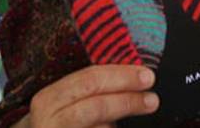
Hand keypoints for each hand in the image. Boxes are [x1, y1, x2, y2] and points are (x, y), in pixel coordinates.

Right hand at [18, 65, 157, 127]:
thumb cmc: (55, 121)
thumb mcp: (64, 101)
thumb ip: (90, 90)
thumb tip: (132, 78)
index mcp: (49, 98)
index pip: (89, 79)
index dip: (121, 76)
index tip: (146, 75)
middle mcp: (48, 119)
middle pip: (96, 106)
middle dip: (127, 100)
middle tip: (152, 99)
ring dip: (119, 123)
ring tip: (138, 112)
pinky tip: (115, 127)